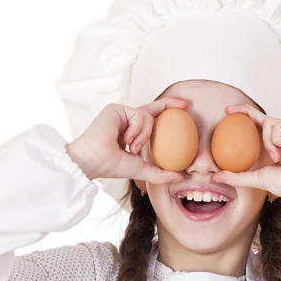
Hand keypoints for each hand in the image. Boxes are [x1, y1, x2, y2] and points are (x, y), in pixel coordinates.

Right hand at [66, 99, 187, 184]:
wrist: (94, 160)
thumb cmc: (112, 166)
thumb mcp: (142, 170)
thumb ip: (161, 173)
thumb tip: (182, 177)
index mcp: (131, 133)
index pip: (151, 120)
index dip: (166, 113)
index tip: (184, 111)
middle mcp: (127, 122)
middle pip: (152, 109)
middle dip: (169, 104)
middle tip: (185, 105)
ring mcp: (122, 114)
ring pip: (148, 117)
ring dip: (143, 136)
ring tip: (131, 148)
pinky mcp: (117, 108)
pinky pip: (139, 115)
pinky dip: (137, 130)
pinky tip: (125, 140)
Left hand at [213, 104, 280, 202]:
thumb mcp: (254, 178)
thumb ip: (235, 176)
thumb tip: (215, 177)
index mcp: (277, 144)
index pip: (260, 125)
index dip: (246, 116)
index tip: (229, 112)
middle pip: (264, 118)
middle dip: (245, 111)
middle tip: (228, 111)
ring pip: (269, 123)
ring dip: (268, 142)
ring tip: (278, 157)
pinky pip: (278, 126)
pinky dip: (277, 141)